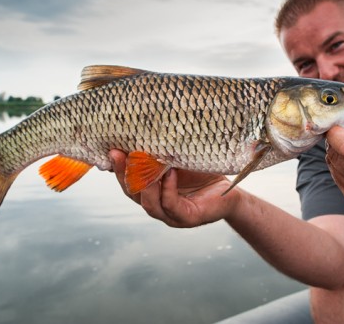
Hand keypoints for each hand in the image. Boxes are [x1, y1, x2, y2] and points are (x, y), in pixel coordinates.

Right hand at [108, 149, 240, 227]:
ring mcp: (171, 215)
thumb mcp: (180, 159)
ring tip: (141, 162)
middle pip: (133, 194)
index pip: (128, 182)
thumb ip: (163, 151)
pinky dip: (167, 188)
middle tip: (118, 153)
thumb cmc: (203, 173)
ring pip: (149, 204)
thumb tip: (144, 126)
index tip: (112, 148)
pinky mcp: (188, 218)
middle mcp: (158, 205)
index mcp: (152, 192)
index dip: (118, 168)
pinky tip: (169, 173)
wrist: (231, 192)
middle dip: (124, 174)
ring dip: (144, 183)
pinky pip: (171, 204)